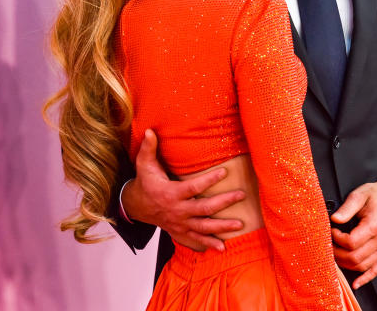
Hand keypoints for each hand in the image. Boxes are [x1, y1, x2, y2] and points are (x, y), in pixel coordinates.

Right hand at [121, 129, 245, 250]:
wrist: (136, 206)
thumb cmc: (145, 183)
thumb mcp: (144, 164)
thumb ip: (148, 148)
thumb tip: (149, 130)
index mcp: (170, 193)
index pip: (193, 187)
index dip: (209, 180)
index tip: (225, 171)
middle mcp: (177, 211)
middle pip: (203, 209)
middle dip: (223, 203)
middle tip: (240, 195)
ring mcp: (179, 224)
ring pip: (203, 227)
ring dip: (222, 227)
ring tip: (239, 224)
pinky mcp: (180, 232)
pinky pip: (195, 240)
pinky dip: (208, 244)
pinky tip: (222, 247)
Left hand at [329, 177, 376, 288]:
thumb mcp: (360, 194)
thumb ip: (346, 208)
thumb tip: (334, 219)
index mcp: (375, 226)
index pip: (351, 243)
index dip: (336, 239)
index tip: (331, 230)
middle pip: (355, 257)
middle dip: (337, 254)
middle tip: (328, 244)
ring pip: (363, 266)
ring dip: (346, 264)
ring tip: (335, 254)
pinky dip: (365, 278)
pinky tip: (355, 284)